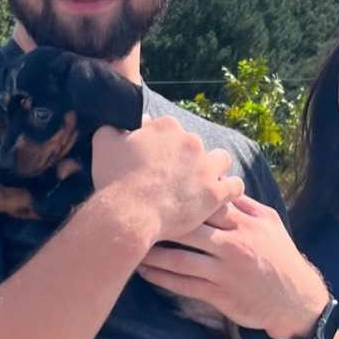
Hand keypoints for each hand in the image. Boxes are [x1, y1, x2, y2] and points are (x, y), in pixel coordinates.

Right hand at [91, 117, 242, 245]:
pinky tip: (220, 197)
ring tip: (202, 185)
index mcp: (166, 126)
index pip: (171, 130)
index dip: (164, 146)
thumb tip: (124, 124)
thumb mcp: (103, 145)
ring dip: (214, 169)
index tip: (157, 162)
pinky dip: (229, 190)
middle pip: (195, 145)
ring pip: (221, 160)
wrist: (129, 214)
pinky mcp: (215, 192)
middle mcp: (190, 140)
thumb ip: (113, 128)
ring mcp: (205, 166)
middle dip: (187, 159)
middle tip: (175, 179)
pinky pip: (235, 186)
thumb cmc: (114, 181)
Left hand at [135, 194, 328, 335]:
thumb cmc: (280, 258)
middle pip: (188, 229)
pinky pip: (184, 285)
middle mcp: (232, 245)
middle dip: (160, 223)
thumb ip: (245, 204)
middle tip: (132, 215)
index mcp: (244, 224)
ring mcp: (224, 272)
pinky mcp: (219, 295)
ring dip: (153, 254)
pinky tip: (144, 272)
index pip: (206, 205)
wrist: (295, 301)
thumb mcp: (270, 224)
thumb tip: (220, 184)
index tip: (154, 190)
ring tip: (131, 246)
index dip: (179, 198)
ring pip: (180, 260)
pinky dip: (161, 279)